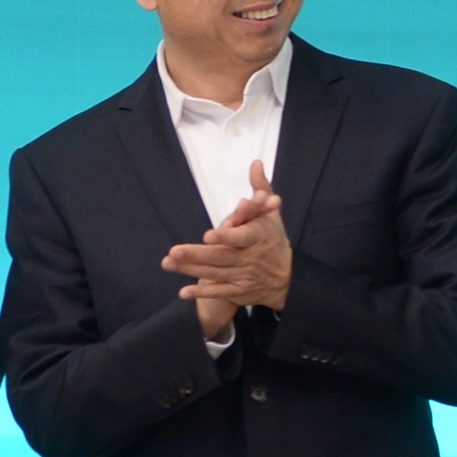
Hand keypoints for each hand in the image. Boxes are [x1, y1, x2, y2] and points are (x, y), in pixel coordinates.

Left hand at [161, 155, 291, 339]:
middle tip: (174, 251)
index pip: (243, 237)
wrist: (287, 278)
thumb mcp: (271, 214)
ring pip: (215, 273)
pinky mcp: (238, 291)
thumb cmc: (273, 240)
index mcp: (259, 238)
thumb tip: (256, 164)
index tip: (209, 235)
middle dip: (197, 255)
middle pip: (221, 257)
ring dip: (191, 270)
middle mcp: (251, 259)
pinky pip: (218, 292)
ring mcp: (243, 276)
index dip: (227, 236)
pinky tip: (183, 292)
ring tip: (169, 263)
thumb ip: (261, 189)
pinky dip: (201, 293)